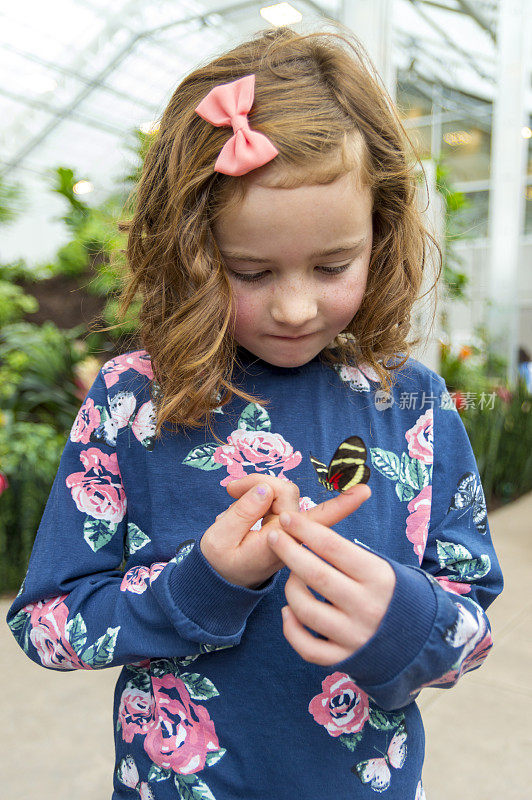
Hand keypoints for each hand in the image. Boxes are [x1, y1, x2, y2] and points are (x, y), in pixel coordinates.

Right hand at [201, 476, 370, 589]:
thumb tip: (265, 488)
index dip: (341, 505)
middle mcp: (289, 533)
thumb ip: (241, 512)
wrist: (220, 578)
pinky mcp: (280, 519)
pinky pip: (271, 495)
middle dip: (258, 483)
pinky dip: (252, 494)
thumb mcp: (219, 539)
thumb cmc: (221, 563)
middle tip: (228, 490)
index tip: (365, 491)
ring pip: (278, 490)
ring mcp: (286, 526)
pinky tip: (235, 502)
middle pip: (285, 492)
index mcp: (280, 543)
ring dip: (253, 488)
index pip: (316, 522)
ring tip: (230, 498)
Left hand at [266, 506, 395, 665]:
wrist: (422, 639)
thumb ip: (351, 556)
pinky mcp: (345, 659)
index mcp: (378, 578)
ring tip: (290, 575)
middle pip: (316, 575)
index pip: (334, 548)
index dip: (306, 530)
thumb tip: (308, 533)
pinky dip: (291, 629)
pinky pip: (307, 647)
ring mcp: (354, 636)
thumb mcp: (384, 568)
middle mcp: (367, 607)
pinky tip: (287, 612)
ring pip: (306, 610)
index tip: (287, 518)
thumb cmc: (394, 594)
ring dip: (290, 588)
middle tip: (274, 536)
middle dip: (289, 552)